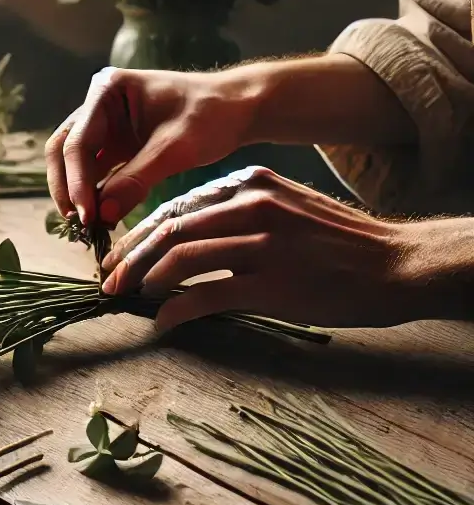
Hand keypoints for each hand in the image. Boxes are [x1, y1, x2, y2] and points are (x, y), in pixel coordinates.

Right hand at [45, 65, 258, 228]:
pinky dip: (97, 192)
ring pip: (77, 162)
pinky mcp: (118, 144)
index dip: (77, 181)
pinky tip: (102, 217)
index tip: (86, 215)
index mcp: (108, 90)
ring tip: (87, 226)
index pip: (78, 141)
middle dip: (68, 186)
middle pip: (65, 149)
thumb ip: (136, 180)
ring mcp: (107, 124)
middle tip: (78, 223)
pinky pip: (97, 171)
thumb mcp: (175, 149)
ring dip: (79, 192)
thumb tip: (101, 215)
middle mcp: (99, 104)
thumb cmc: (211, 115)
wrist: (239, 109)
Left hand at [99, 165, 464, 329]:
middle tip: (109, 280)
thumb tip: (190, 237)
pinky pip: (207, 295)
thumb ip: (241, 212)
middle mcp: (252, 205)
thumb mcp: (289, 206)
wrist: (396, 264)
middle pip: (170, 228)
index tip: (120, 252)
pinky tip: (164, 322)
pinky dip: (177, 310)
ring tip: (131, 298)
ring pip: (181, 257)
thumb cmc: (341, 242)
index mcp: (252, 182)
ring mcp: (262, 243)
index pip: (178, 203)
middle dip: (132, 256)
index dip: (142, 230)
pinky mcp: (273, 283)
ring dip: (147, 281)